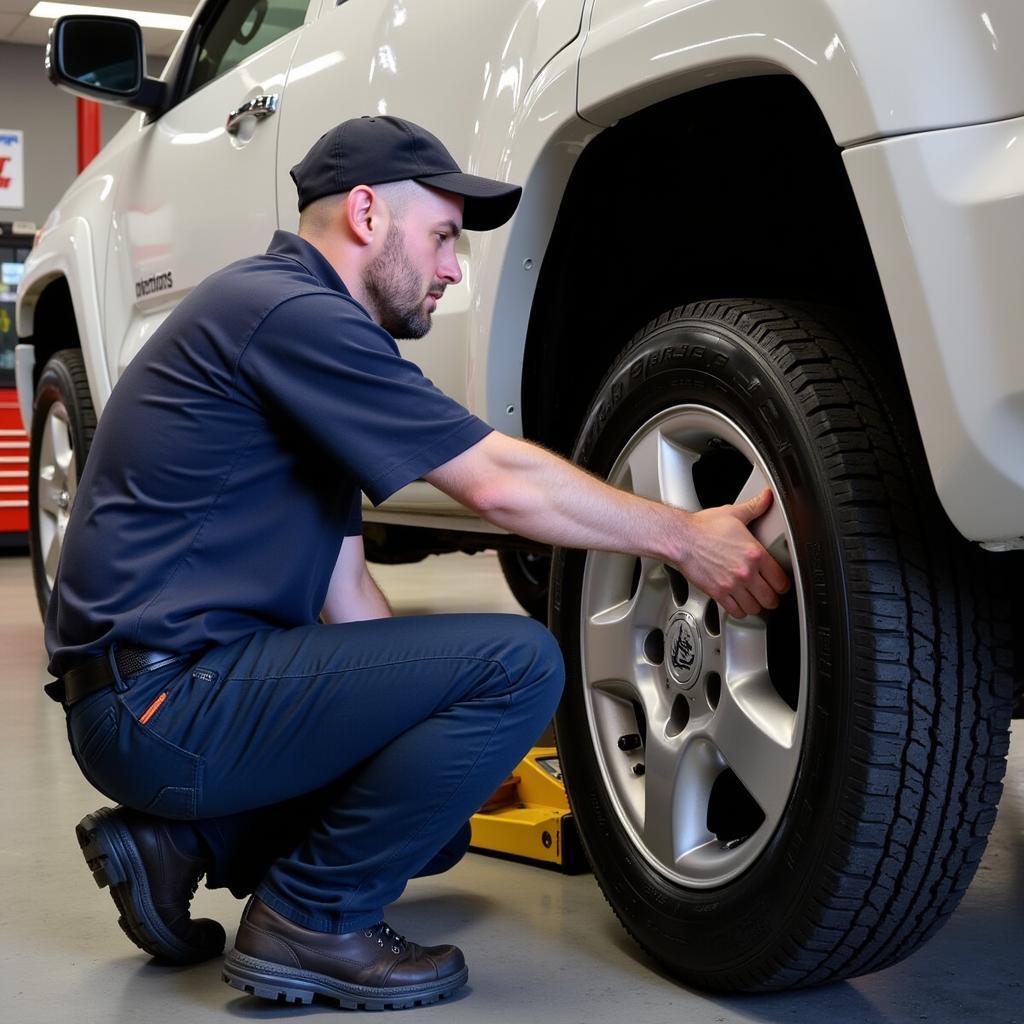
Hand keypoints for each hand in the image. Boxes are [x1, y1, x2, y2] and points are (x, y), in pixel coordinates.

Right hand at [676, 488, 789, 618]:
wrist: (680, 538)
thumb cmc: (703, 527)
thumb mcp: (733, 514)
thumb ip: (754, 507)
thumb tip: (767, 497)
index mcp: (755, 554)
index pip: (781, 580)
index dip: (783, 584)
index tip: (780, 584)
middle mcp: (746, 572)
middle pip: (770, 598)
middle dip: (772, 598)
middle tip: (769, 594)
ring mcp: (732, 585)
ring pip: (755, 608)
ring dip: (756, 606)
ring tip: (754, 600)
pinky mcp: (718, 593)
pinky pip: (736, 611)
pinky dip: (740, 611)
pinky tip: (738, 604)